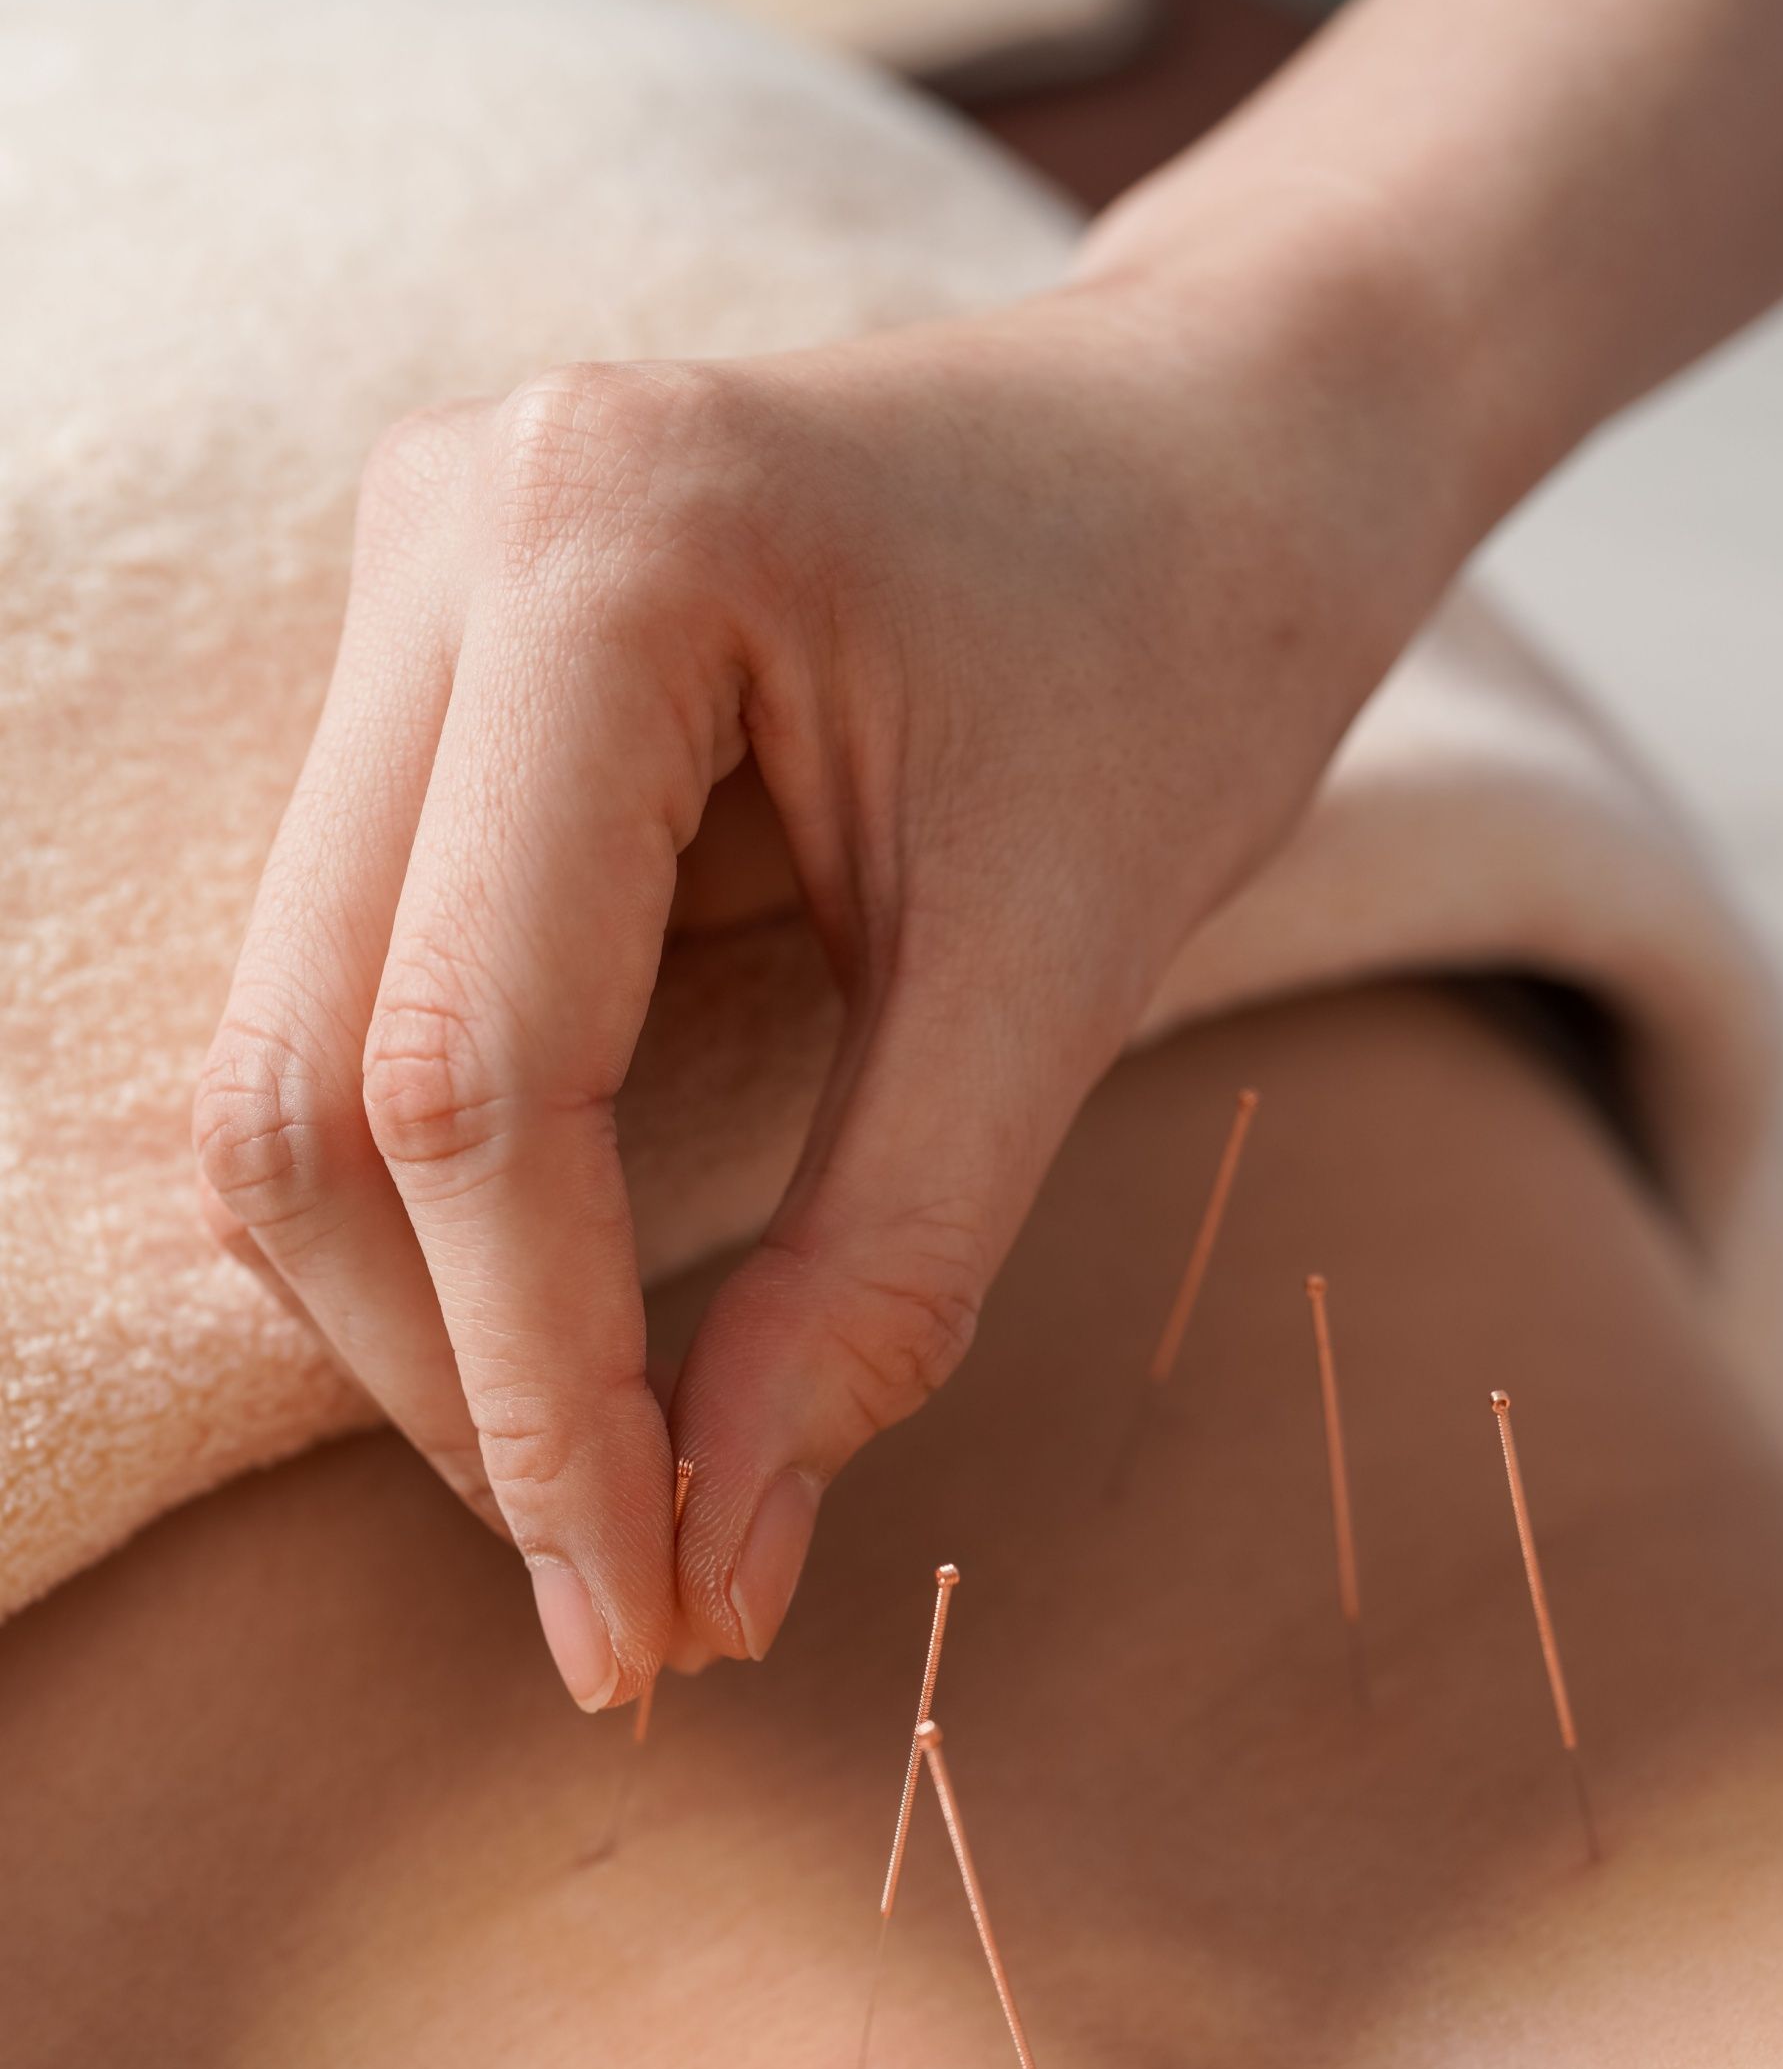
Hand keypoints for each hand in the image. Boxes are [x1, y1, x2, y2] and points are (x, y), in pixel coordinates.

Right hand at [195, 269, 1441, 1707]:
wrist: (1213, 449)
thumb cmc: (1184, 660)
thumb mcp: (1067, 973)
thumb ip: (887, 1271)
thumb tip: (718, 1564)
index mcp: (600, 550)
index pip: (472, 1073)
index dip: (538, 1389)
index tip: (642, 1618)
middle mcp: (442, 540)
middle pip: (308, 1082)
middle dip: (451, 1382)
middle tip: (625, 1595)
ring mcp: (407, 595)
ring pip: (282, 1062)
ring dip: (421, 1316)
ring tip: (603, 1488)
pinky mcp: (427, 683)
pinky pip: (350, 1005)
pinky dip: (443, 1208)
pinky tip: (569, 1321)